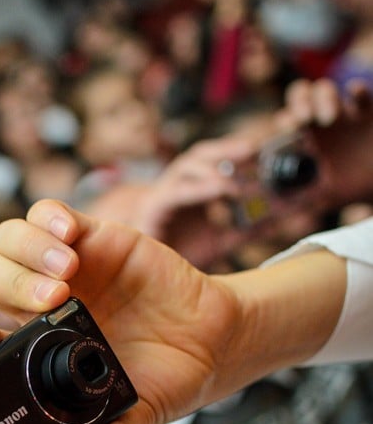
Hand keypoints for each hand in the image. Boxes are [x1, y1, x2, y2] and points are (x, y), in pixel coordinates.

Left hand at [0, 198, 243, 423]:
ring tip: (69, 273)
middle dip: (9, 284)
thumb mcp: (140, 412)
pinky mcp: (92, 236)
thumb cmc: (164, 378)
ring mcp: (65, 268)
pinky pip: (48, 213)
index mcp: (40, 349)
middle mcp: (41, 305)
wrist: (209, 341)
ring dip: (28, 252)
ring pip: (9, 241)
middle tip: (52, 301)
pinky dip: (49, 218)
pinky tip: (70, 236)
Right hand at [86, 135, 257, 267]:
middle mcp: (179, 185)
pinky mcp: (152, 209)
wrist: (143, 275)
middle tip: (253, 149)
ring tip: (235, 179)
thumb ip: (245, 231)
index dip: (237, 150)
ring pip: (186, 166)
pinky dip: (198, 189)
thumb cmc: (180, 253)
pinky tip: (219, 190)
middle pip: (201, 154)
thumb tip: (279, 222)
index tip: (265, 148)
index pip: (216, 160)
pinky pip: (175, 192)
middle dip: (225, 148)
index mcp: (195, 189)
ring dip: (212, 168)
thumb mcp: (221, 240)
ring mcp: (164, 194)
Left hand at [274, 78, 372, 210]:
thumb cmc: (351, 186)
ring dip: (324, 99)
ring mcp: (343, 112)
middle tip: (301, 120)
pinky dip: (357, 92)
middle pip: (300, 95)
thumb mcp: (324, 197)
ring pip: (325, 89)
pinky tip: (354, 94)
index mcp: (306, 140)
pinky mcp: (367, 110)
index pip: (284, 122)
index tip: (268, 139)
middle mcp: (320, 122)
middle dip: (299, 103)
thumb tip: (271, 212)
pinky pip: (361, 93)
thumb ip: (299, 201)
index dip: (275, 126)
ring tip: (330, 118)